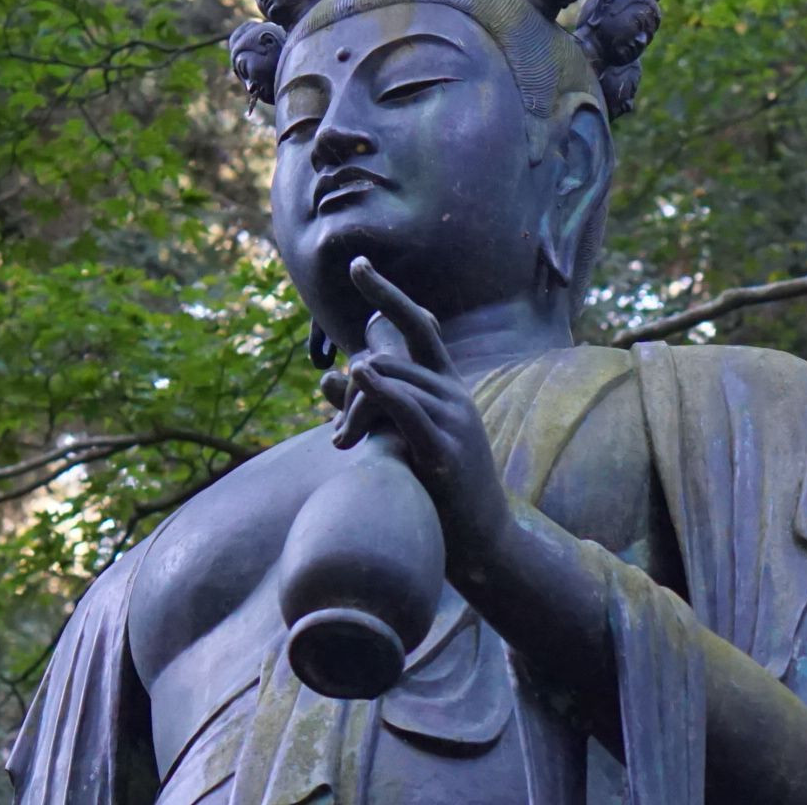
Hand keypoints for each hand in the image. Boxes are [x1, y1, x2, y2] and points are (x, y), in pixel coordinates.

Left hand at [327, 257, 512, 568]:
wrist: (478, 540)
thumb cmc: (436, 487)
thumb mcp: (400, 437)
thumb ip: (365, 405)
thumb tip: (328, 377)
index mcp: (444, 386)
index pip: (416, 326)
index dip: (386, 295)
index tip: (357, 265)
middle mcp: (452, 394)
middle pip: (386, 359)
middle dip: (358, 371)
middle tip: (342, 404)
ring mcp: (453, 419)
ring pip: (387, 383)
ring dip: (353, 410)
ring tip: (342, 443)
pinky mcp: (445, 450)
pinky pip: (407, 409)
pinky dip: (382, 391)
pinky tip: (362, 378)